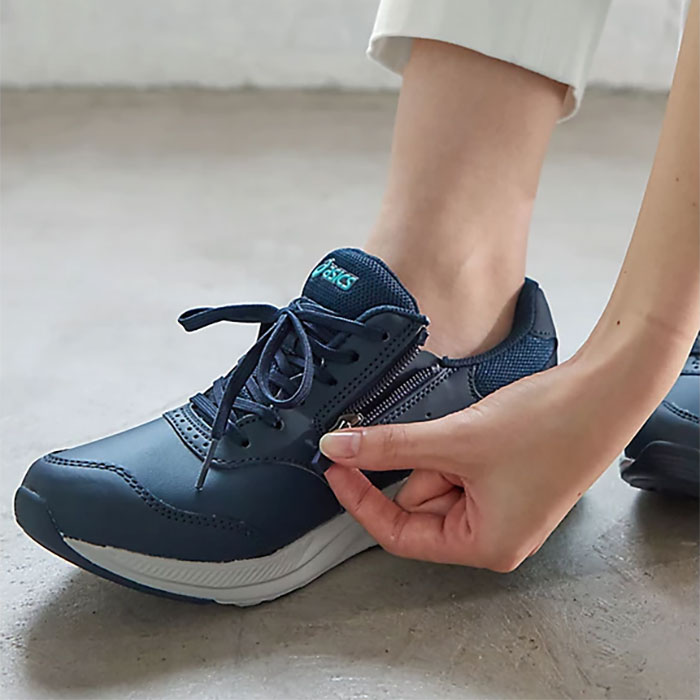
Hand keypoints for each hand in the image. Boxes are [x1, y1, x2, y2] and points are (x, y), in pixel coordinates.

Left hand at [321, 355, 645, 571]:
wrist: (603, 392)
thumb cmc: (549, 428)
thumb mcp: (455, 440)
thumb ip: (390, 447)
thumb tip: (339, 448)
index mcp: (485, 546)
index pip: (399, 535)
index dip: (361, 500)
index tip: (337, 467)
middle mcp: (493, 534)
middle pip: (420, 502)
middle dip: (423, 461)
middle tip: (446, 436)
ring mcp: (500, 506)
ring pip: (437, 478)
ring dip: (442, 449)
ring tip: (477, 430)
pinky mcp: (504, 479)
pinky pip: (457, 464)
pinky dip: (455, 444)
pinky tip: (484, 427)